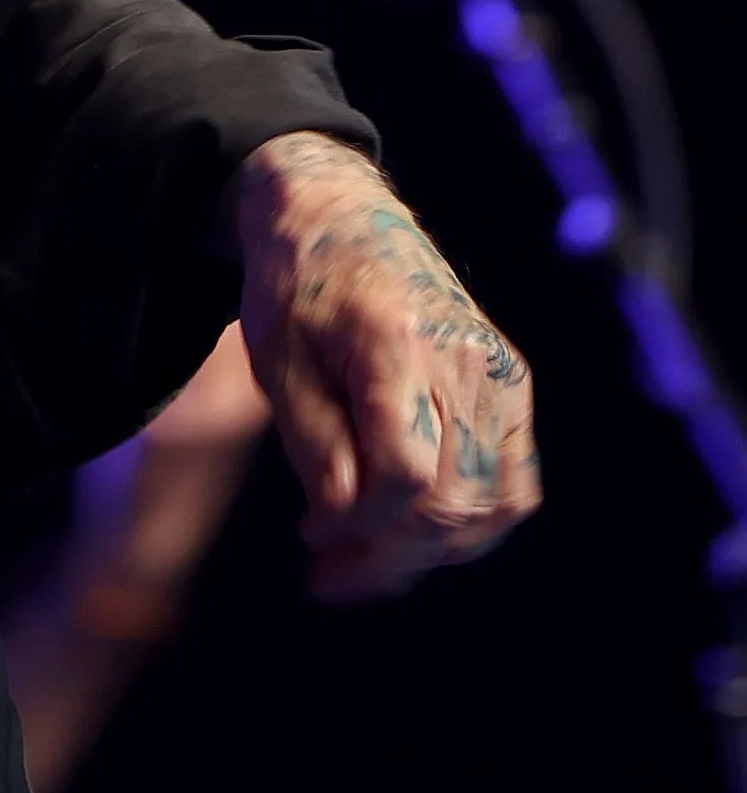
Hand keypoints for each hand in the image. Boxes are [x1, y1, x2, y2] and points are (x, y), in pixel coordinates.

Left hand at [230, 133, 540, 602]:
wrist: (338, 216)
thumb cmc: (297, 286)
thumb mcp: (279, 363)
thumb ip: (316, 448)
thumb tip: (345, 531)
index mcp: (395, 341)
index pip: (405, 474)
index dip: (360, 526)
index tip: (313, 540)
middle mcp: (463, 356)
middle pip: (452, 497)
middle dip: (390, 556)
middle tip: (331, 576)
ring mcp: (497, 370)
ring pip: (494, 501)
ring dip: (434, 551)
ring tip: (371, 562)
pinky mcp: (511, 382)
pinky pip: (514, 479)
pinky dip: (475, 521)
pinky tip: (421, 534)